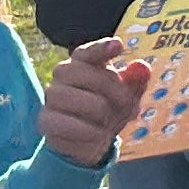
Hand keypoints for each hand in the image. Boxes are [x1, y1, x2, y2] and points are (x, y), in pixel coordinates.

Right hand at [39, 37, 151, 162]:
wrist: (88, 143)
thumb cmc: (108, 112)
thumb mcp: (126, 98)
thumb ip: (135, 82)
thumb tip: (142, 67)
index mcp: (82, 64)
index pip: (86, 52)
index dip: (101, 48)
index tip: (118, 45)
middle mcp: (63, 76)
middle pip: (85, 72)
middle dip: (113, 88)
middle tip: (130, 105)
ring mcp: (52, 97)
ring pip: (79, 100)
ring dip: (102, 114)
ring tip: (107, 123)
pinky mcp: (46, 120)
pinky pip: (71, 125)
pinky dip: (91, 132)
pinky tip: (97, 135)